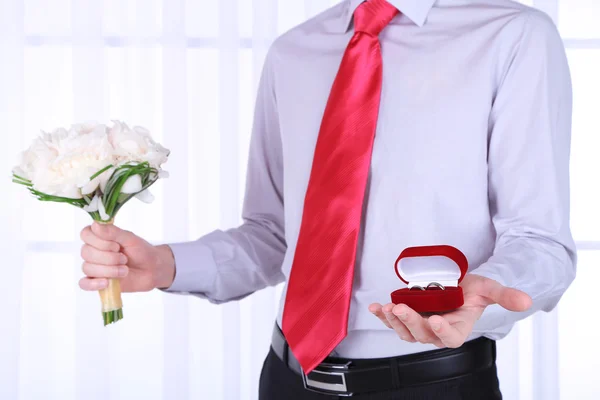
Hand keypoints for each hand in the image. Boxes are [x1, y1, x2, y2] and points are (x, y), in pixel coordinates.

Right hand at [79, 222, 175, 291]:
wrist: (151, 269)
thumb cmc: (140, 251)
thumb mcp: (130, 239)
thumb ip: (113, 232)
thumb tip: (96, 225)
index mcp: (100, 237)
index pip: (85, 234)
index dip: (99, 241)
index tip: (116, 245)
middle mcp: (94, 251)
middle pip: (86, 252)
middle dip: (108, 257)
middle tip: (124, 258)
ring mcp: (94, 266)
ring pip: (88, 268)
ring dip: (109, 270)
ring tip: (124, 270)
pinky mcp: (97, 281)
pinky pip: (84, 284)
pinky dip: (93, 284)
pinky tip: (106, 283)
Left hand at [369, 274, 531, 347]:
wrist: (457, 285)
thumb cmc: (473, 290)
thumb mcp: (490, 288)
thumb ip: (505, 296)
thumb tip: (527, 301)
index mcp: (458, 328)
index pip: (450, 338)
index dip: (443, 332)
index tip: (436, 321)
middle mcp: (438, 331)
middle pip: (423, 334)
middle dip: (411, 322)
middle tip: (401, 308)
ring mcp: (421, 326)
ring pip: (405, 331)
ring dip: (394, 321)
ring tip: (386, 307)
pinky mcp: (407, 317)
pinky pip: (393, 320)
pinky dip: (382, 315)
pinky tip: (374, 307)